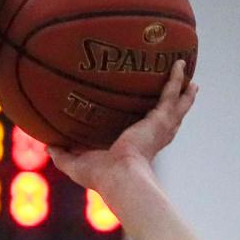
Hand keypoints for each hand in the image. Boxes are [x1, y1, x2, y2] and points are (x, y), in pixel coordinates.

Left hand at [49, 59, 196, 189]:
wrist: (118, 177)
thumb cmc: (100, 176)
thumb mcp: (75, 163)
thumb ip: (62, 154)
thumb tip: (47, 144)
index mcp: (136, 148)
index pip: (145, 134)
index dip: (149, 126)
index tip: (150, 120)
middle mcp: (151, 138)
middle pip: (168, 120)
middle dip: (176, 109)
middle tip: (182, 97)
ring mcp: (159, 128)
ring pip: (176, 106)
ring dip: (184, 92)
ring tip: (192, 80)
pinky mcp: (160, 120)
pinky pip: (170, 94)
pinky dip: (175, 79)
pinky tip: (179, 63)